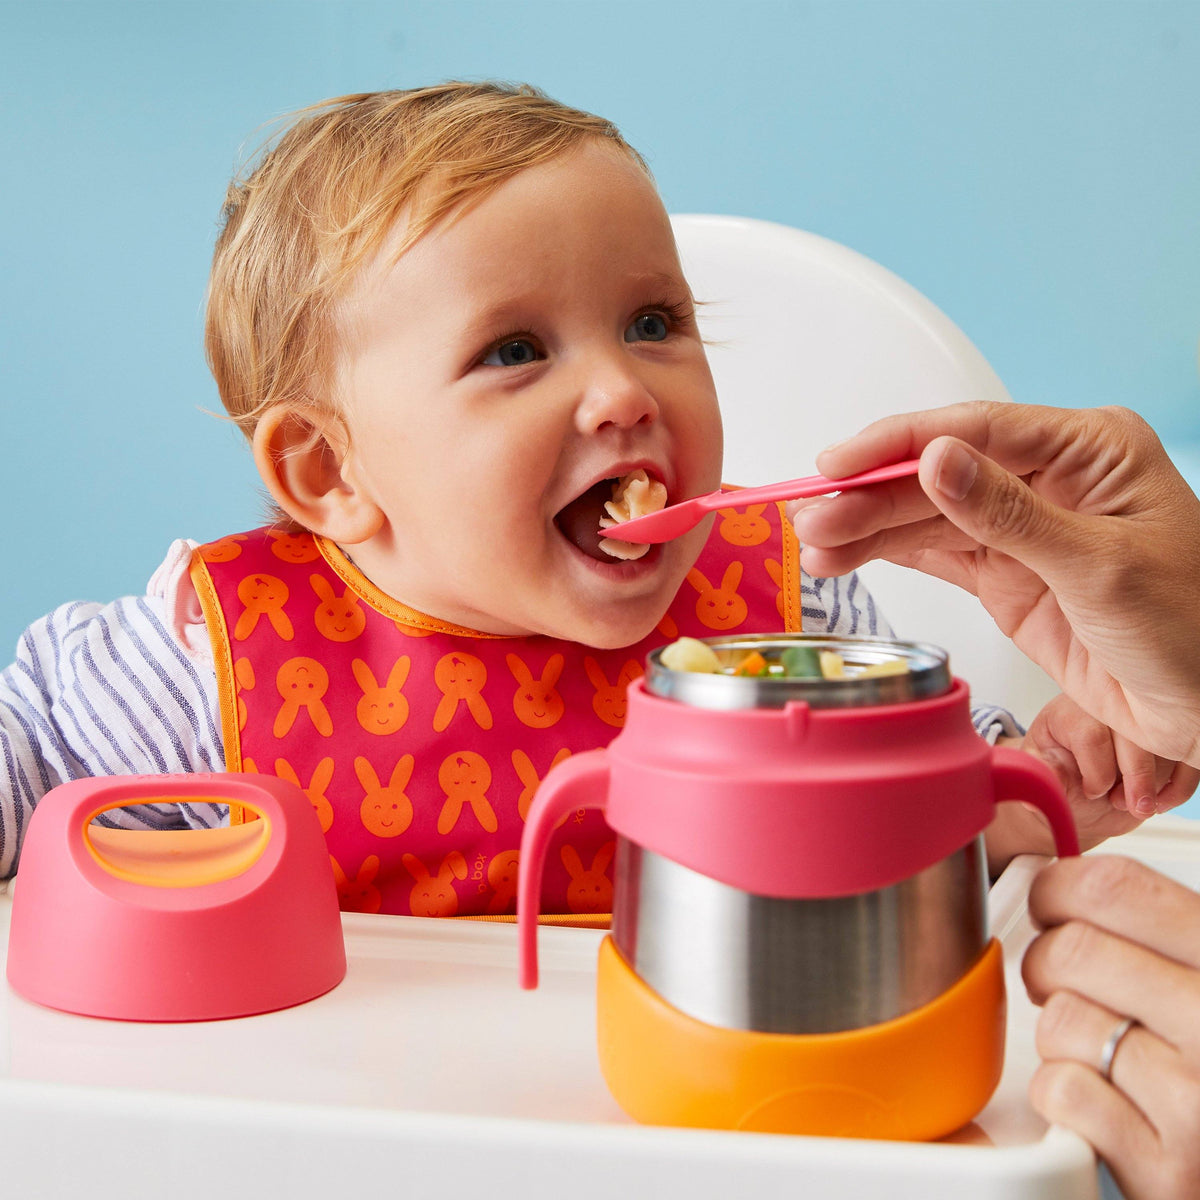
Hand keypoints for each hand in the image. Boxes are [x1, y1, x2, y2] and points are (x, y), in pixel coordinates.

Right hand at [789, 402, 1199, 766]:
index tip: (839, 465)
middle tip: (812, 517)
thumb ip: (1009, 514)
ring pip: (926, 515)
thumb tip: (936, 461)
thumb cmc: (1195, 628)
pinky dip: (887, 556)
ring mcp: (1024, 528)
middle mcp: (1050, 480)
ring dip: (867, 528)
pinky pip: (934, 553)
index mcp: (1089, 451)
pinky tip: (847, 559)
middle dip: (870, 495)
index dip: (897, 445)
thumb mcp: (1099, 566)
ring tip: (814, 544)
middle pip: (938, 474)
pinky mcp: (1006, 575)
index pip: (975, 430)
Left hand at [985, 694, 1199, 872]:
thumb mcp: (1044, 774)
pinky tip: (1160, 802)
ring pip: (1166, 744)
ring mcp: (1140, 718)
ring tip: (1138, 803)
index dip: (1097, 772)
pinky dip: (1180, 785)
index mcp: (1070, 711)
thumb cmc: (1060, 776)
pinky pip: (1188, 757)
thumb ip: (1044, 775)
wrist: (1081, 789)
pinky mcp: (1166, 736)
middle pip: (1135, 734)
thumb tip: (1047, 777)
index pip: (1092, 734)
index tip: (1094, 792)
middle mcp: (1107, 706)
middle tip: (1131, 805)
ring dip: (1158, 781)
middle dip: (1137, 778)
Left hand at [1023, 855, 1199, 1199]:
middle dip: (1047, 963)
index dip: (1059, 888)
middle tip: (1060, 980)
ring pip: (1061, 1021)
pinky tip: (1107, 1103)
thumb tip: (1066, 880)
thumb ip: (1157, 931)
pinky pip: (1062, 1092)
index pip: (1112, 887)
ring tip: (1102, 1051)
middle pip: (1072, 950)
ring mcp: (1197, 1100)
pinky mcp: (1167, 1169)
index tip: (1051, 904)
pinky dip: (1064, 1096)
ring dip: (1061, 1036)